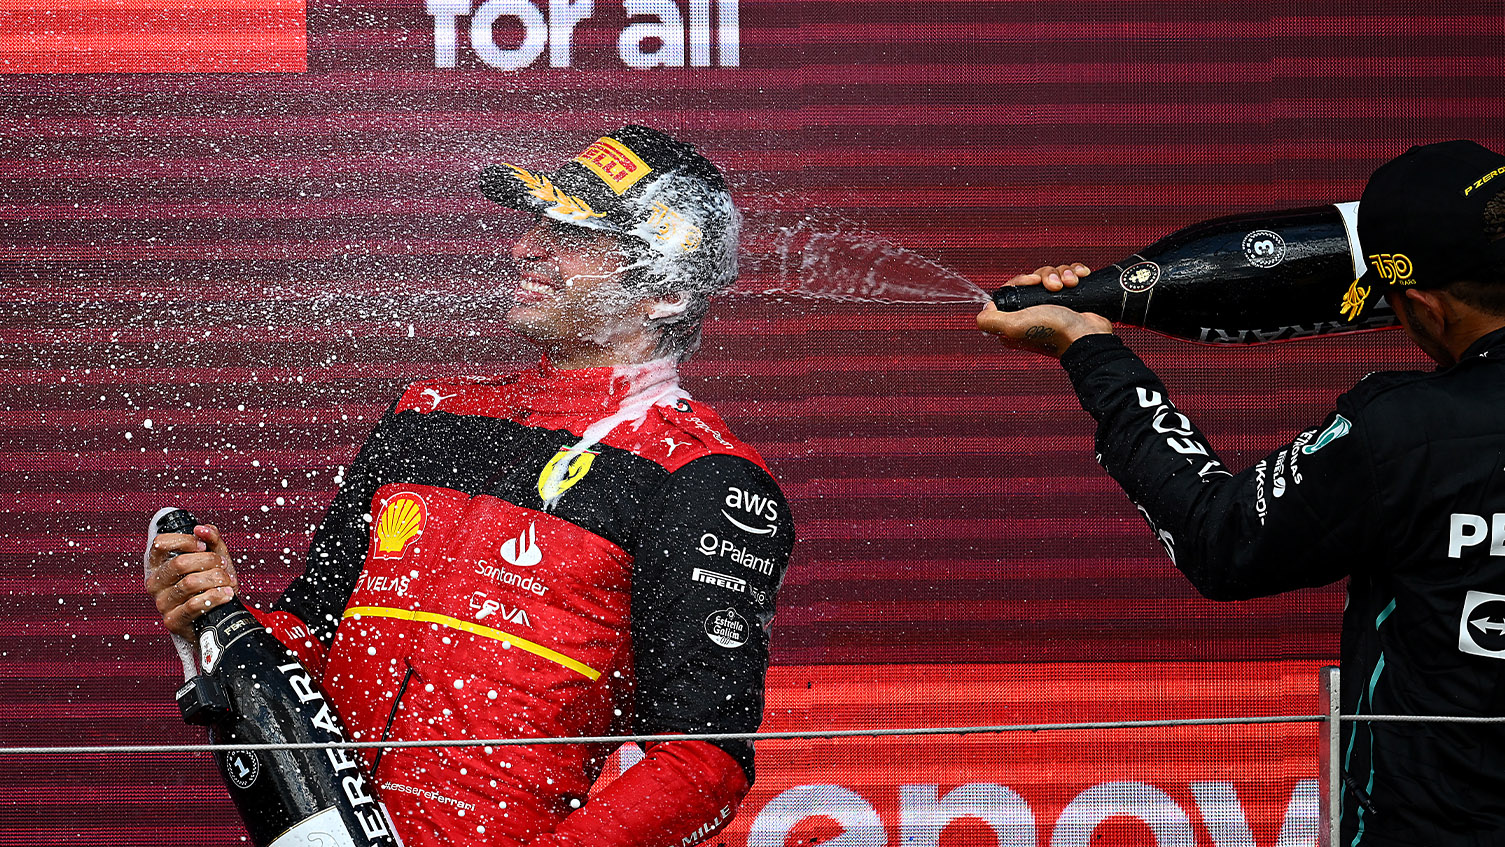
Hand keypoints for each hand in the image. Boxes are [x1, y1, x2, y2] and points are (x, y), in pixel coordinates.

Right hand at [144, 523, 237, 639]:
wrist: (217, 616)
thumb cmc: (212, 584)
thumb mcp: (214, 557)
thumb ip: (211, 539)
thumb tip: (202, 528)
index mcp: (159, 565)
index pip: (161, 544)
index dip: (185, 541)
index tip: (203, 546)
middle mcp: (155, 583)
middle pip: (179, 563)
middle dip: (209, 560)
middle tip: (223, 564)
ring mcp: (162, 603)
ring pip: (189, 583)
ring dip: (216, 579)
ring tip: (228, 581)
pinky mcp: (173, 621)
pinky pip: (194, 605)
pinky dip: (216, 596)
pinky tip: (226, 594)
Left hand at [977, 263, 1112, 357]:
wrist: (1087, 335)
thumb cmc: (1054, 333)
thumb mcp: (1012, 327)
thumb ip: (990, 320)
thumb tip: (986, 308)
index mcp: (1016, 320)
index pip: (1012, 288)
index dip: (1021, 280)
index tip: (1033, 283)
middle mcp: (1033, 313)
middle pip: (1034, 278)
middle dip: (1045, 276)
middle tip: (1055, 287)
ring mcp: (1053, 306)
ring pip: (1052, 275)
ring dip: (1062, 274)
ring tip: (1070, 284)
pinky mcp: (1071, 300)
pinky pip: (1069, 275)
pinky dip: (1074, 273)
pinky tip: (1079, 278)